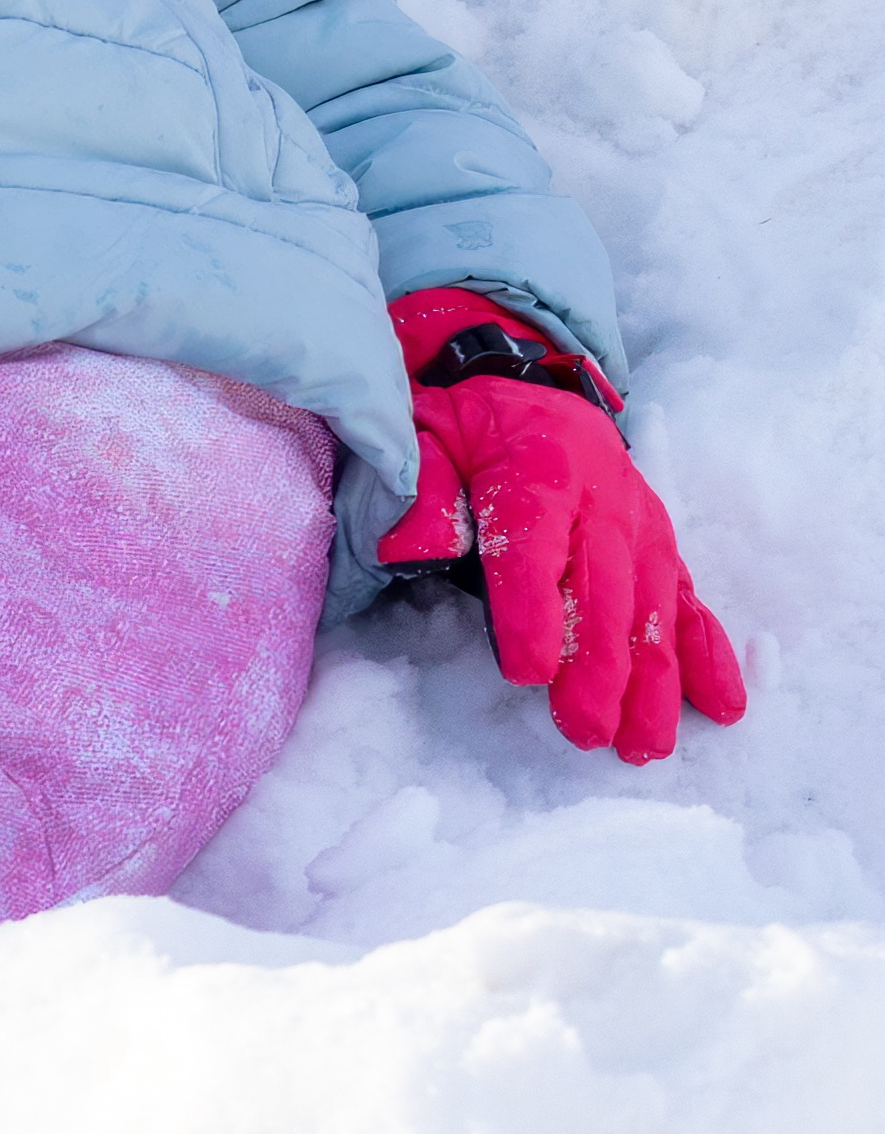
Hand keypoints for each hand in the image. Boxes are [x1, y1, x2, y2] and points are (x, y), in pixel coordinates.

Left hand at [377, 289, 743, 765]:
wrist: (531, 388)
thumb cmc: (469, 425)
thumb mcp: (424, 434)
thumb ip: (420, 489)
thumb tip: (413, 548)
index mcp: (540, 470)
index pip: (534, 547)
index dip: (533, 611)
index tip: (528, 673)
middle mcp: (604, 501)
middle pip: (602, 592)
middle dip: (599, 667)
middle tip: (586, 731)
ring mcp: (641, 528)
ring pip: (652, 610)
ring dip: (654, 681)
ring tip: (644, 746)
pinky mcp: (660, 549)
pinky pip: (688, 604)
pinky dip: (706, 656)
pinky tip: (722, 708)